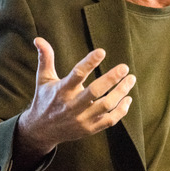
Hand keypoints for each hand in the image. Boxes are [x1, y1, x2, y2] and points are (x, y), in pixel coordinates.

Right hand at [16, 37, 135, 156]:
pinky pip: (110, 120)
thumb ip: (45, 59)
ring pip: (106, 105)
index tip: (102, 51)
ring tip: (131, 79)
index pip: (77, 74)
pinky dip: (121, 110)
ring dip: (121, 92)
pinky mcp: (89, 129)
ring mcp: (82, 119)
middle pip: (95, 91)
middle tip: (125, 67)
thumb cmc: (44, 100)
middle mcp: (72, 105)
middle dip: (111, 78)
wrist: (41, 131)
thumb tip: (39, 39)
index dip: (89, 62)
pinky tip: (128, 98)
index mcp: (62, 90)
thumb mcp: (43, 79)